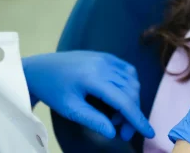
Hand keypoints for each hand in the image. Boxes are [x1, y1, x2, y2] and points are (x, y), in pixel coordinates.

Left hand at [22, 51, 154, 140]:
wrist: (40, 69)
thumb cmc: (52, 90)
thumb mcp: (69, 109)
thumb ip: (93, 120)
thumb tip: (113, 133)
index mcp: (93, 78)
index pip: (123, 101)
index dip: (137, 118)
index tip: (149, 133)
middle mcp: (103, 65)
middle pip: (130, 92)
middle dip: (132, 114)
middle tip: (122, 132)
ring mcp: (106, 58)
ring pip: (131, 81)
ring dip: (131, 100)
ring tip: (116, 116)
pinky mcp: (106, 56)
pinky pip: (127, 70)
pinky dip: (130, 85)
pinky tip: (121, 97)